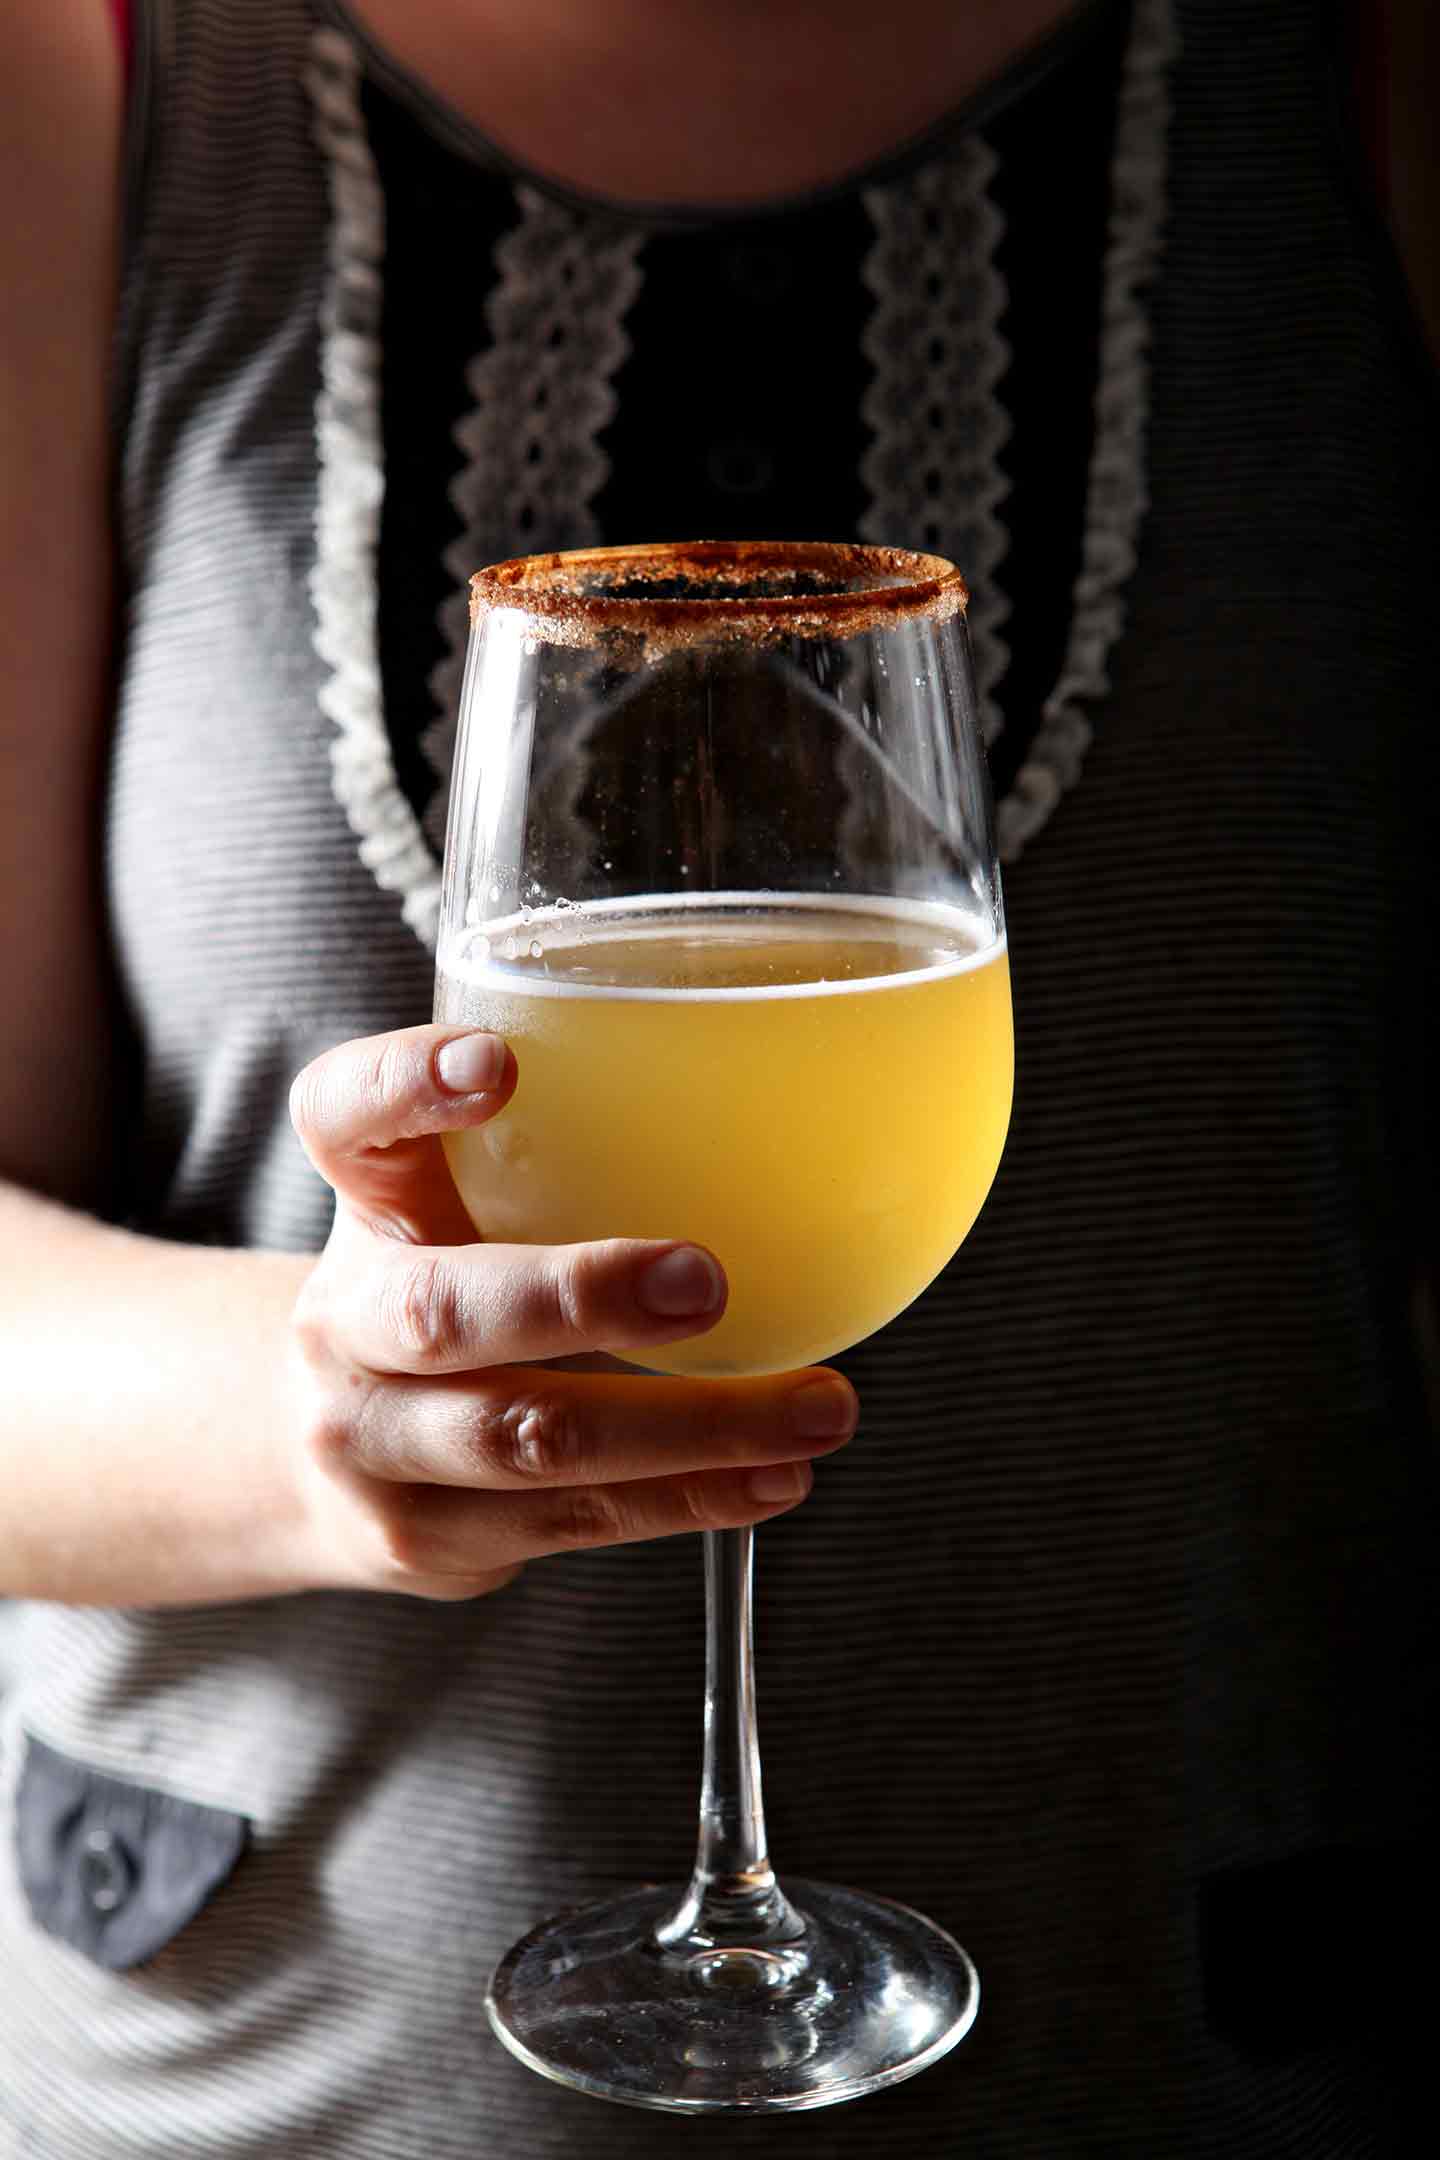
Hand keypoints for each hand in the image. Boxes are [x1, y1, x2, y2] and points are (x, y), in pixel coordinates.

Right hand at [285, 1026, 857, 1599]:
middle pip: (440, 1311)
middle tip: (708, 1281)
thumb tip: (778, 1107)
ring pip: (527, 1439)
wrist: (319, 1455)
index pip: (345, 1115)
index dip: (408, 1083)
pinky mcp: (421, 1538)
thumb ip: (557, 1145)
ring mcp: (368, 1441)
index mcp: (362, 1198)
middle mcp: (340, 1320)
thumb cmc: (444, 1286)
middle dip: (579, 1298)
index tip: (498, 1066)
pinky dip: (686, 1500)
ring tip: (817, 1410)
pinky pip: (570, 1519)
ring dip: (692, 1429)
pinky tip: (772, 1478)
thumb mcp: (458, 1200)